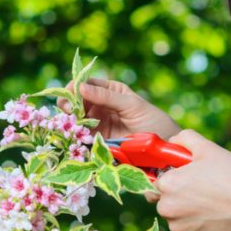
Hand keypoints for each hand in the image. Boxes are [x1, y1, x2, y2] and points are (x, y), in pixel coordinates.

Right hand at [58, 78, 181, 140]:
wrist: (163, 147)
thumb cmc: (152, 120)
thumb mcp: (131, 105)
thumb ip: (106, 96)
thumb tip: (80, 86)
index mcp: (111, 90)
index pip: (87, 83)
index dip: (75, 86)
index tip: (69, 91)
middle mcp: (102, 105)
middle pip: (77, 101)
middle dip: (69, 103)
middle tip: (66, 109)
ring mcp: (99, 123)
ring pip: (77, 118)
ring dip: (71, 120)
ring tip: (72, 122)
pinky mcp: (99, 140)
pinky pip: (82, 135)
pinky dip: (76, 135)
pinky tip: (76, 134)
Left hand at [153, 130, 230, 230]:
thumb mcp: (207, 148)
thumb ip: (184, 138)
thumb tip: (172, 142)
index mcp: (167, 184)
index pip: (160, 179)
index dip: (174, 176)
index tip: (190, 176)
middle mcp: (167, 208)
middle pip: (165, 200)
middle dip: (179, 195)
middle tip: (202, 189)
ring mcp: (179, 227)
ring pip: (176, 217)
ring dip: (187, 211)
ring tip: (211, 203)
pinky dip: (198, 226)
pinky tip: (214, 216)